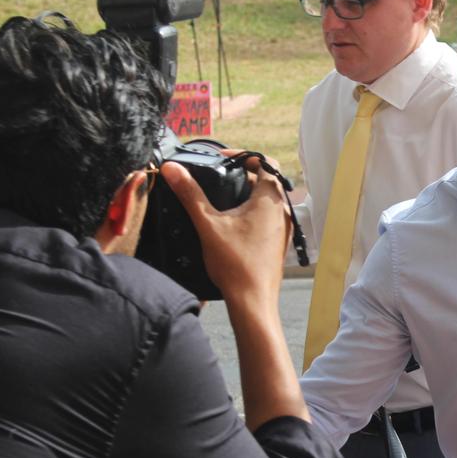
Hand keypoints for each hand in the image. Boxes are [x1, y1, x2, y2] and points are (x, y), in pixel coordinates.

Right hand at [162, 151, 290, 305]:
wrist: (253, 301)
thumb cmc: (236, 263)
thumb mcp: (208, 224)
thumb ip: (190, 194)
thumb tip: (172, 169)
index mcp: (271, 200)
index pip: (267, 162)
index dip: (245, 156)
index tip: (224, 160)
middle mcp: (283, 211)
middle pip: (266, 180)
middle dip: (242, 175)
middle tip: (218, 177)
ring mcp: (284, 229)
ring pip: (267, 201)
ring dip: (247, 195)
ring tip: (222, 199)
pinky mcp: (279, 243)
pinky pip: (268, 218)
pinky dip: (252, 213)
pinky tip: (232, 224)